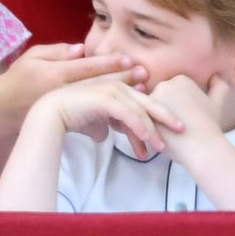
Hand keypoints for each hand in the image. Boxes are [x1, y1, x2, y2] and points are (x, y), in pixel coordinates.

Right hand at [0, 43, 145, 122]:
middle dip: (124, 81)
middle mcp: (66, 91)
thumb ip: (57, 52)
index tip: (129, 60)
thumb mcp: (33, 57)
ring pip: (99, 107)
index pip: (88, 67)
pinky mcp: (70, 120)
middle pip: (99, 86)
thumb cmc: (19, 78)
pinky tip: (128, 126)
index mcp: (58, 73)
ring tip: (143, 102)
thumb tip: (80, 50)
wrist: (5, 108)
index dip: (109, 63)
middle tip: (145, 75)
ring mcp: (69, 107)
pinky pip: (93, 123)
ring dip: (122, 105)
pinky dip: (111, 124)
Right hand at [32, 78, 183, 157]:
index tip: (171, 130)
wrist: (53, 113)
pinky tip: (146, 140)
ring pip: (139, 112)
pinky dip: (139, 127)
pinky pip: (128, 115)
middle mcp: (117, 88)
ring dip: (152, 130)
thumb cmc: (72, 116)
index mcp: (117, 91)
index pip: (142, 104)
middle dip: (166, 116)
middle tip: (182, 129)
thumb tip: (105, 136)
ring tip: (161, 147)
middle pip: (148, 103)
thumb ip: (104, 125)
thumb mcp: (95, 122)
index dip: (158, 116)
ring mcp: (112, 91)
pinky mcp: (106, 99)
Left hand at [149, 75, 229, 165]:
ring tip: (168, 135)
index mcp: (181, 79)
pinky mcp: (143, 114)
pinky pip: (138, 119)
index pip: (171, 92)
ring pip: (147, 108)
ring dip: (153, 121)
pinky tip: (156, 138)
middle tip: (177, 129)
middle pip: (158, 99)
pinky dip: (143, 128)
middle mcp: (165, 84)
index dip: (177, 108)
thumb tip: (218, 76)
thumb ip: (218, 87)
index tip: (185, 119)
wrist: (203, 147)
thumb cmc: (210, 127)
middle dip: (163, 114)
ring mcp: (153, 98)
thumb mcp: (217, 103)